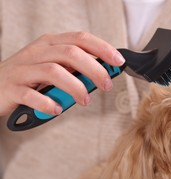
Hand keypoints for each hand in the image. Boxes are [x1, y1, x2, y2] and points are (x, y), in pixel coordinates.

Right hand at [0, 32, 124, 115]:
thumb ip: (75, 68)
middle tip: (107, 85)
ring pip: (54, 71)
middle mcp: (37, 52)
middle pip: (71, 53)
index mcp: (50, 44)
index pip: (80, 39)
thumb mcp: (53, 66)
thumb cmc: (29, 77)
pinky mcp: (12, 88)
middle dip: (94, 69)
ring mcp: (23, 69)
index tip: (119, 62)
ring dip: (75, 87)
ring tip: (84, 100)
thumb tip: (104, 73)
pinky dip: (47, 103)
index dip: (102, 48)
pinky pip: (31, 94)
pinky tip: (56, 109)